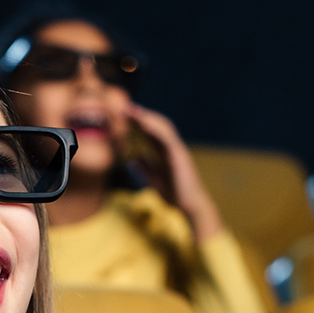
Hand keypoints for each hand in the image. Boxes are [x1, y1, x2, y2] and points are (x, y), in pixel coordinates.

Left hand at [123, 103, 223, 241]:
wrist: (190, 207)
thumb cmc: (175, 195)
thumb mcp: (154, 180)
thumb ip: (145, 168)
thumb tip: (134, 158)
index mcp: (165, 152)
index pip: (150, 132)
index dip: (137, 122)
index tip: (122, 115)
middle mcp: (172, 147)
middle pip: (156, 125)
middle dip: (141, 115)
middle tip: (124, 106)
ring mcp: (177, 149)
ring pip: (162, 127)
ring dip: (146, 117)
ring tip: (132, 110)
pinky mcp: (180, 155)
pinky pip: (167, 138)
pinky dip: (155, 129)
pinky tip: (143, 123)